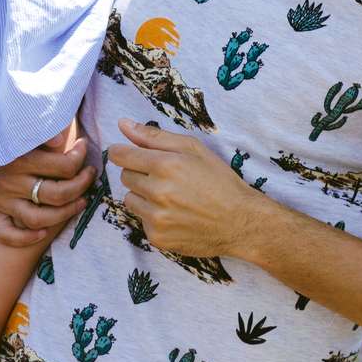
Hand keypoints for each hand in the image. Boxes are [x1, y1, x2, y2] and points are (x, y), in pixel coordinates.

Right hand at [0, 120, 95, 247]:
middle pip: (56, 194)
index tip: (83, 149)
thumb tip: (62, 139)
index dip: (80, 158)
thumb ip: (43, 133)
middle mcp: (11, 182)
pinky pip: (6, 234)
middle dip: (81, 187)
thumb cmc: (5, 135)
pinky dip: (25, 238)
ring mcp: (1, 200)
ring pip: (38, 219)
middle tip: (89, 176)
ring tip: (80, 202)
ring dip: (65, 214)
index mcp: (21, 158)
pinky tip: (43, 232)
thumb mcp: (22, 129)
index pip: (63, 166)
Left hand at [107, 118, 262, 256]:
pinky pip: (141, 220)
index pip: (120, 155)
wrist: (240, 222)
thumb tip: (123, 124)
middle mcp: (157, 192)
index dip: (124, 153)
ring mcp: (156, 217)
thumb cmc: (219, 181)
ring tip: (170, 197)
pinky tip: (175, 215)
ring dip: (143, 196)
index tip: (130, 155)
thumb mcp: (193, 149)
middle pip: (125, 177)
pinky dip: (153, 216)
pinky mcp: (157, 237)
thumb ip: (154, 136)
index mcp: (165, 165)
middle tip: (164, 177)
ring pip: (130, 200)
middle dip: (139, 174)